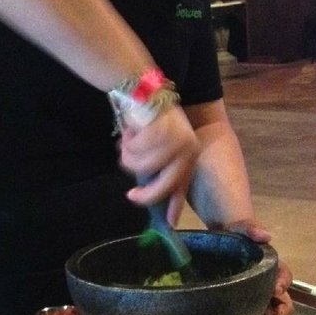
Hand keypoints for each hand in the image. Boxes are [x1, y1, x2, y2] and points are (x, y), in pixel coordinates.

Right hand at [117, 106, 199, 222]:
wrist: (147, 91)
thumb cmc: (151, 122)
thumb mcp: (159, 148)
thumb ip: (157, 170)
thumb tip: (146, 194)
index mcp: (189, 154)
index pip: (183, 184)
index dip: (176, 204)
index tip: (171, 223)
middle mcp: (187, 148)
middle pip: (165, 183)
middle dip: (146, 194)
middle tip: (130, 196)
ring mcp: (176, 138)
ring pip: (145, 166)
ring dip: (129, 157)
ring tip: (127, 145)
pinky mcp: (162, 128)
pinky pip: (136, 149)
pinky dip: (127, 142)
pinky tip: (130, 131)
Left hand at [210, 218, 293, 314]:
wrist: (222, 238)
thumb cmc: (236, 231)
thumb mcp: (243, 226)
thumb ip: (252, 228)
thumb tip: (266, 235)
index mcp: (273, 267)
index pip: (285, 278)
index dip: (283, 285)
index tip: (275, 291)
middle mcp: (270, 283)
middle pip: (284, 303)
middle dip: (277, 313)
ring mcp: (259, 294)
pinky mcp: (245, 302)